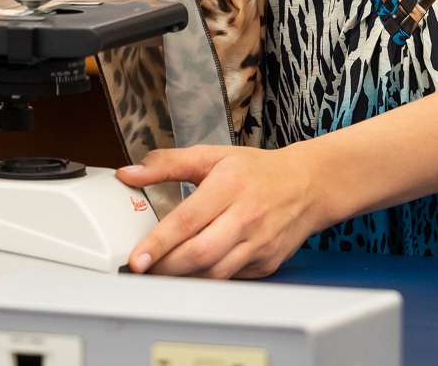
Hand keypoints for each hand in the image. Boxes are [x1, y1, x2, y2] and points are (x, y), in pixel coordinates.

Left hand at [116, 144, 333, 279]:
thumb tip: (129, 173)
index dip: (159, 243)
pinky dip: (208, 281)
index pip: (188, 219)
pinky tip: (193, 274)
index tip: (137, 259)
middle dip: (166, 267)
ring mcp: (259, 243)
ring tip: (162, 274)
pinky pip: (231, 280)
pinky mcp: (266, 263)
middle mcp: (247, 216)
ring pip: (215, 273)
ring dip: (184, 279)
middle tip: (143, 270)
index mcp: (230, 185)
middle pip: (200, 253)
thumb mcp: (212, 156)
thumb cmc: (256, 171)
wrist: (308, 184)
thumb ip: (168, 163)